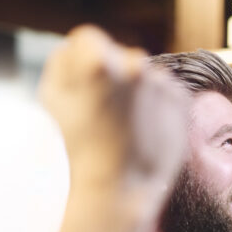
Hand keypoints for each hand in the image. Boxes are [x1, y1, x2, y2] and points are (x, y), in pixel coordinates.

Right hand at [38, 26, 188, 216]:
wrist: (119, 191)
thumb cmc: (77, 149)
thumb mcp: (51, 101)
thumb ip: (62, 62)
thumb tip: (78, 48)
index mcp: (98, 63)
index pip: (85, 39)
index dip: (79, 61)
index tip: (80, 85)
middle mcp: (134, 65)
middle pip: (117, 57)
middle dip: (110, 78)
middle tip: (102, 115)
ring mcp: (160, 82)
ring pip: (143, 75)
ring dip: (134, 92)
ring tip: (123, 128)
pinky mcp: (180, 100)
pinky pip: (165, 92)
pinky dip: (156, 106)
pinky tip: (143, 132)